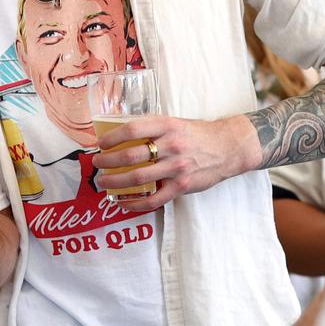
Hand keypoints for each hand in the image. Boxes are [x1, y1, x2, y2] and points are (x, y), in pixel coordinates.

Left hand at [93, 115, 255, 212]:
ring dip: (115, 182)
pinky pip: (154, 199)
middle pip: (130, 155)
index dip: (112, 138)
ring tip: (103, 182)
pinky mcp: (182, 186)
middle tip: (96, 164)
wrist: (228, 147)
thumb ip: (151, 128)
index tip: (100, 144)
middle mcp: (171, 145)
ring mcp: (177, 167)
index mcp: (166, 126)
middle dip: (107, 161)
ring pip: (138, 178)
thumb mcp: (174, 122)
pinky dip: (135, 203)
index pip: (131, 129)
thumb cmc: (196, 134)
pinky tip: (123, 202)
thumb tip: (120, 134)